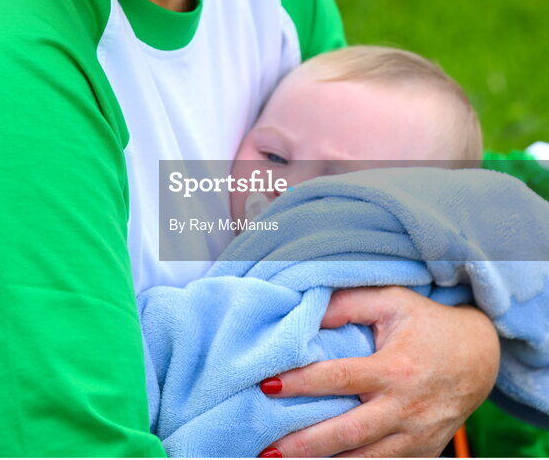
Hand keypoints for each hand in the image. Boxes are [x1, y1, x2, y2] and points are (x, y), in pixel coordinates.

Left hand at [257, 286, 499, 457]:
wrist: (479, 357)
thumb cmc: (427, 323)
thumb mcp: (391, 301)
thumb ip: (349, 304)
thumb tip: (309, 314)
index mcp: (395, 369)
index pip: (339, 378)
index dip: (302, 382)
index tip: (268, 385)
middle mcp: (405, 408)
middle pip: (347, 432)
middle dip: (305, 444)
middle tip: (266, 450)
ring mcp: (416, 437)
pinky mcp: (422, 453)